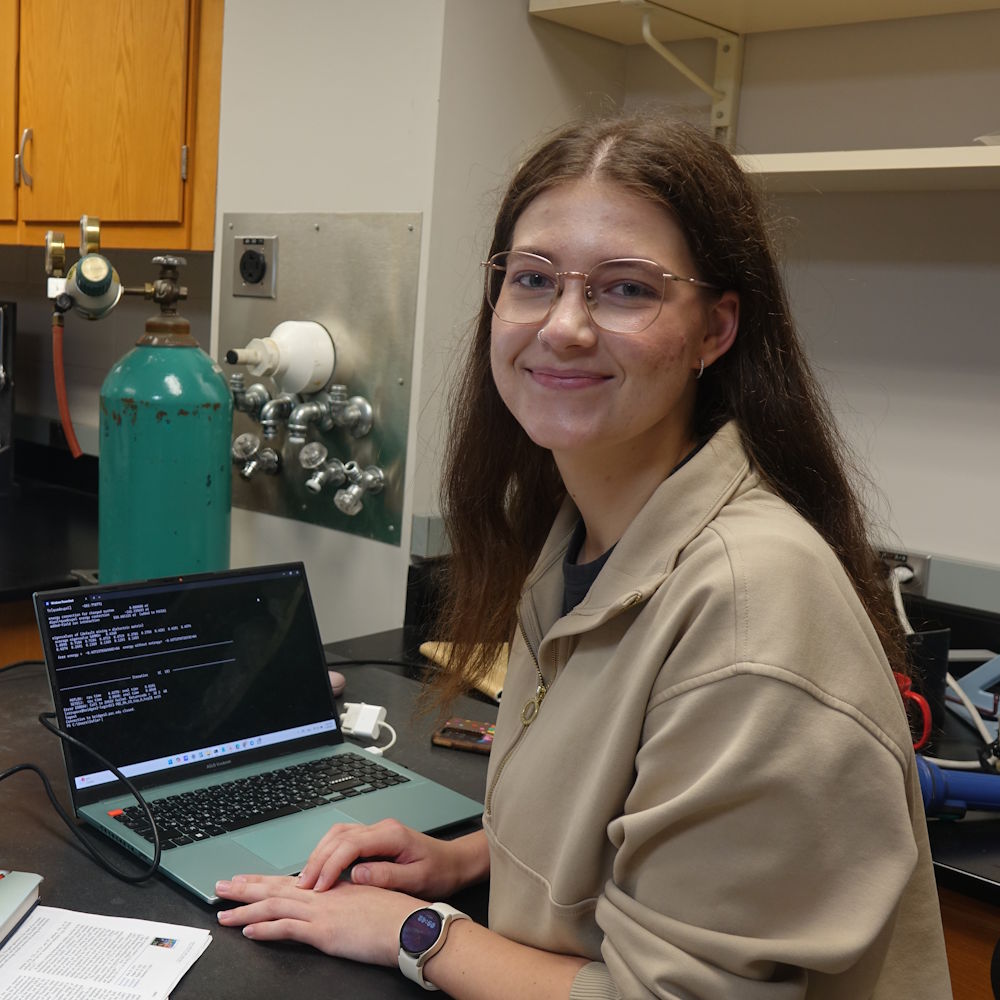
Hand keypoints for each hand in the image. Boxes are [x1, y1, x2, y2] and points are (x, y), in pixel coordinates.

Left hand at [215, 875, 416, 966]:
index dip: (266, 881)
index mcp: (333, 890)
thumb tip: (335, 909)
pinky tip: (249, 932)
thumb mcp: (369, 904)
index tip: (247, 880)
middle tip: (221, 888)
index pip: (292, 883)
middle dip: (246, 888)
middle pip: (276, 889)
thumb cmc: (398, 917)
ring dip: (246, 910)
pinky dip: (266, 929)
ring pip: (275, 906)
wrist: (412, 924)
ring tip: (224, 914)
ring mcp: (323, 912)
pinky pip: (288, 928)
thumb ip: (348, 904)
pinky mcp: (325, 932)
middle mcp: (324, 897)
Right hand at [297, 818, 486, 894]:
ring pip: (338, 835)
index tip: (319, 887)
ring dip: (319, 855)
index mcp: (392, 835)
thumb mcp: (417, 880)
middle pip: (339, 837)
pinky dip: (328, 853)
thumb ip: (386, 877)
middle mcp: (381, 828)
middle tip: (304, 886)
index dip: (331, 865)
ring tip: (307, 880)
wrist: (453, 863)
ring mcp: (376, 831)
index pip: (351, 844)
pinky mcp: (373, 839)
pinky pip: (344, 840)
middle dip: (318, 860)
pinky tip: (322, 870)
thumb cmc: (439, 872)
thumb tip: (355, 875)